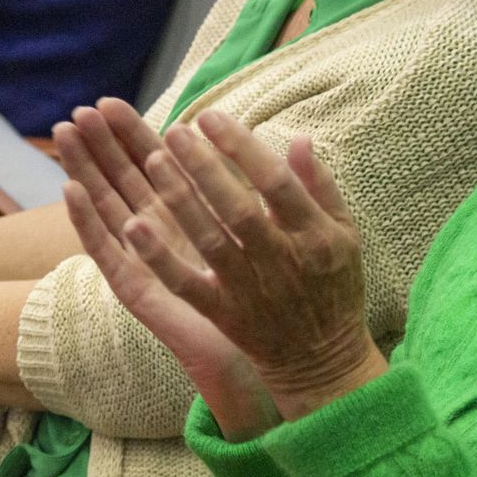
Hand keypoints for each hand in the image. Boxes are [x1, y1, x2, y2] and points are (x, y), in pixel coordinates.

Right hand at [57, 100, 279, 439]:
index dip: (133, 134)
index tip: (112, 102)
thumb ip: (281, 188)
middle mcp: (162, 234)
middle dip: (101, 144)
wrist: (275, 355)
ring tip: (65, 134)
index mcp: (190, 215)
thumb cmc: (276, 293)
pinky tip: (70, 191)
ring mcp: (146, 261)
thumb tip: (299, 138)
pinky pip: (106, 252)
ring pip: (107, 205)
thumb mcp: (284, 232)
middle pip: (122, 179)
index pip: (154, 165)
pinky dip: (85, 222)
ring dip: (84, 170)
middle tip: (80, 109)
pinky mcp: (139, 289)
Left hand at [107, 109, 385, 421]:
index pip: (275, 182)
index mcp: (315, 235)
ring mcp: (248, 289)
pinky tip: (132, 227)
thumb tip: (299, 138)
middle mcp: (281, 260)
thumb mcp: (344, 234)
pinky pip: (185, 284)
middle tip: (173, 130)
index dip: (241, 147)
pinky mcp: (222, 314)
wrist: (321, 360)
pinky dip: (159, 257)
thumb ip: (320, 186)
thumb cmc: (333, 287)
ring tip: (151, 160)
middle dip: (203, 167)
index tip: (211, 116)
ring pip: (209, 240)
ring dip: (179, 200)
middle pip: (237, 208)